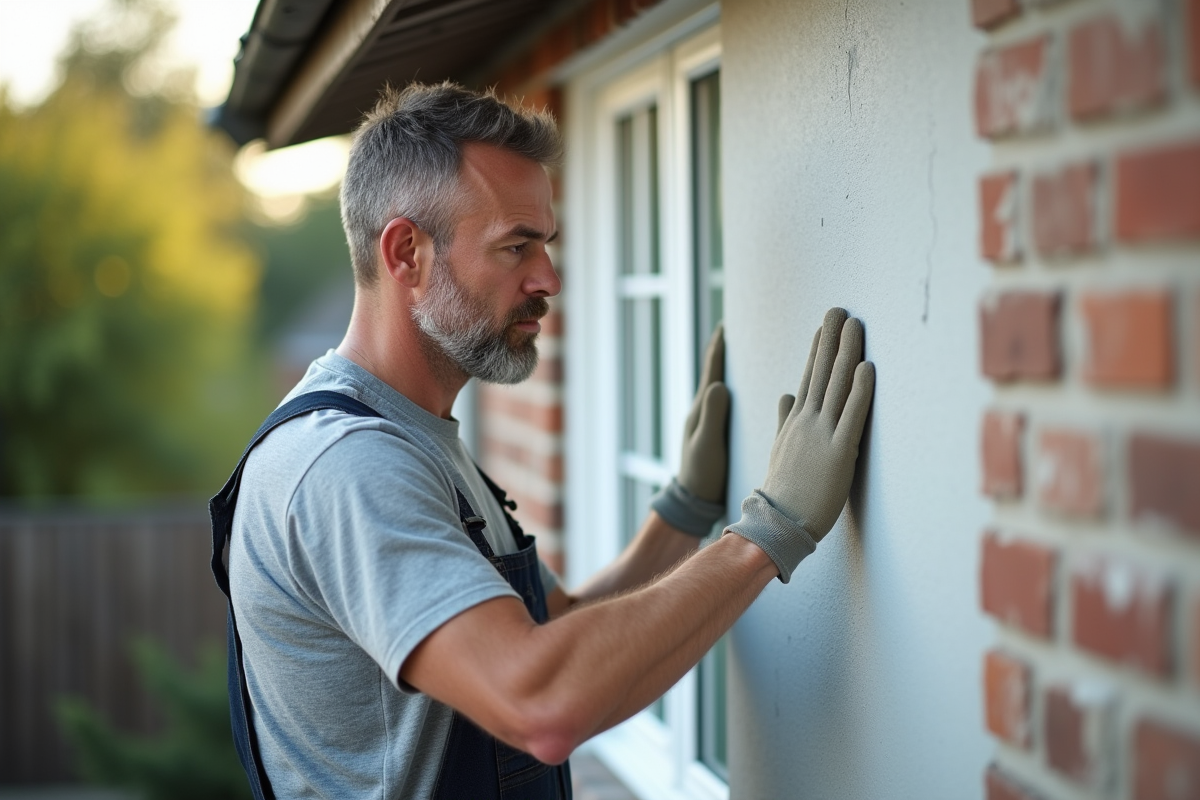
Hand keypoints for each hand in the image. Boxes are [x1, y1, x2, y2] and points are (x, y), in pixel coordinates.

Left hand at [678, 324, 729, 503]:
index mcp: (701, 410)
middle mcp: (703, 411)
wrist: (694, 501)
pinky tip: (743, 388)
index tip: (726, 323)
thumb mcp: (708, 445)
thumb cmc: (701, 475)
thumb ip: (713, 416)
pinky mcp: (717, 432)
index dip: (719, 347)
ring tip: (742, 350)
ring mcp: (708, 421)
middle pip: (714, 372)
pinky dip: (735, 388)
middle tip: (735, 326)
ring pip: (720, 386)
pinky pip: (726, 403)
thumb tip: (719, 384)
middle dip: (723, 350)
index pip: (711, 370)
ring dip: (729, 366)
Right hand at [762, 307, 873, 540]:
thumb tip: (785, 395)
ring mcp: (822, 435)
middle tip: (839, 309)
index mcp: (795, 421)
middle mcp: (807, 422)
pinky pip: (852, 416)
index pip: (808, 377)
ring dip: (846, 352)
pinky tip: (867, 368)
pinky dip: (860, 390)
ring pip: (835, 386)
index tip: (825, 325)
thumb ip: (783, 420)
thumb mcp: (780, 448)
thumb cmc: (783, 491)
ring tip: (854, 324)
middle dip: (831, 338)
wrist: (779, 523)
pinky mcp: (839, 453)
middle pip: (821, 372)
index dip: (818, 349)